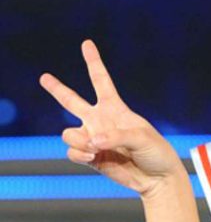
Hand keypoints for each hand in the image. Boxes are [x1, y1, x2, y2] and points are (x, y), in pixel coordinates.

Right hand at [40, 40, 184, 197]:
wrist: (156, 178)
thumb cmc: (155, 152)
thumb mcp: (142, 138)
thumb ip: (115, 136)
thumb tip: (91, 141)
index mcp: (115, 108)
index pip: (101, 81)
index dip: (93, 62)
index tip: (86, 43)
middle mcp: (100, 121)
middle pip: (72, 101)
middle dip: (57, 89)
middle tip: (43, 77)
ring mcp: (93, 139)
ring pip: (68, 133)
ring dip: (79, 140)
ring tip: (95, 148)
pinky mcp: (90, 157)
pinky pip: (72, 151)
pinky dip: (79, 154)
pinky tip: (93, 157)